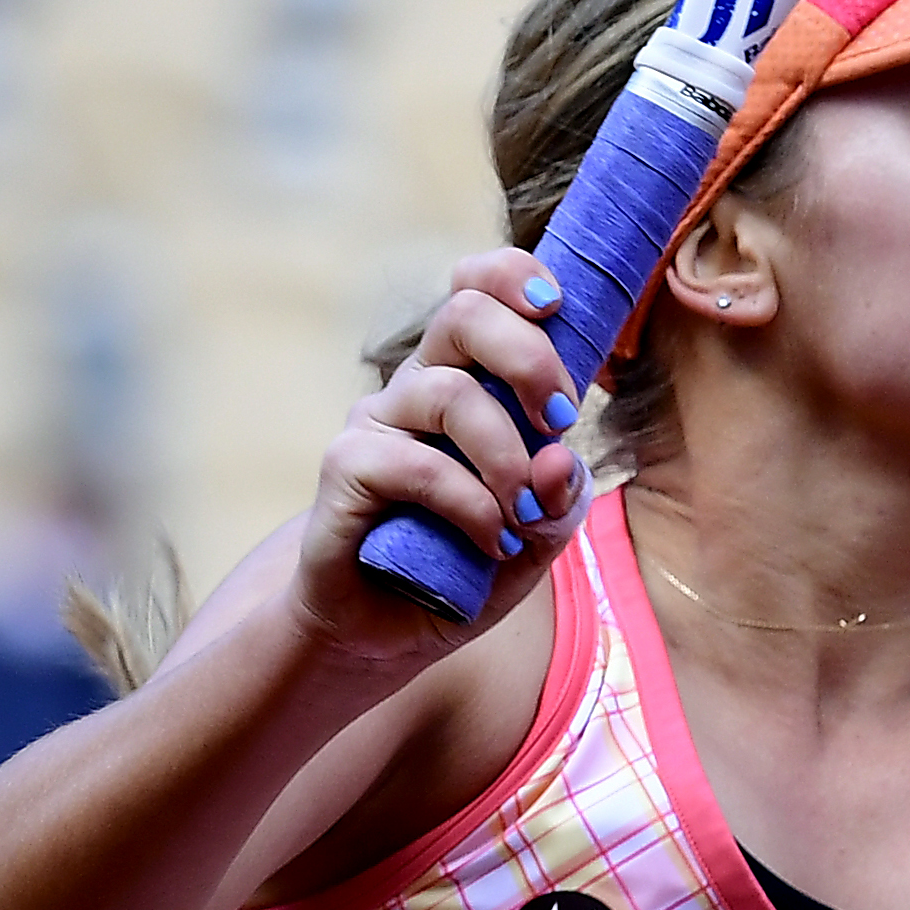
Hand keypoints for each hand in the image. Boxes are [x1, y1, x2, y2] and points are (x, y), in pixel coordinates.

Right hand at [290, 249, 591, 664]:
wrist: (388, 632)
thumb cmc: (467, 564)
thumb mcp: (540, 534)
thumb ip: (564, 496)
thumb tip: (562, 460)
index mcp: (467, 376)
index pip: (477, 288)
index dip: (514, 277)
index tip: (555, 305)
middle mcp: (418, 385)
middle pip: (465, 313)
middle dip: (530, 358)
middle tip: (561, 421)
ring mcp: (377, 423)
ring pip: (448, 392)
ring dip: (506, 455)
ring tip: (522, 513)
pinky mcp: (346, 469)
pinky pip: (416, 463)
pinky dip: (469, 505)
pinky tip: (488, 542)